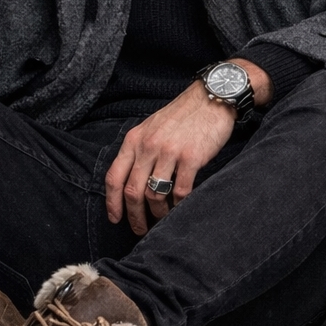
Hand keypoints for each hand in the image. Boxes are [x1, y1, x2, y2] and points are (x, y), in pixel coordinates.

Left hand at [103, 59, 271, 234]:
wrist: (213, 97)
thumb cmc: (183, 115)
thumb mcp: (152, 127)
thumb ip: (140, 149)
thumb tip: (133, 181)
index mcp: (134, 139)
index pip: (114, 177)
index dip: (112, 202)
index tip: (115, 218)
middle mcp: (148, 146)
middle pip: (133, 191)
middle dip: (134, 215)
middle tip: (140, 229)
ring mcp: (169, 152)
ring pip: (154, 194)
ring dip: (158, 213)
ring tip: (163, 219)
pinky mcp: (191, 157)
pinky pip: (180, 191)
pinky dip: (178, 205)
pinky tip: (180, 208)